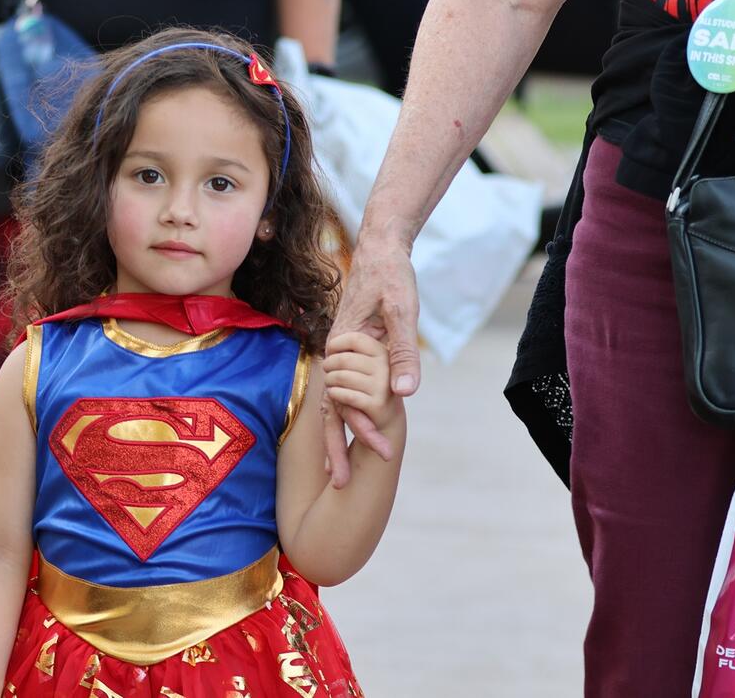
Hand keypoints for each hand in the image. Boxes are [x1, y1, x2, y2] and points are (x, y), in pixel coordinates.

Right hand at [322, 238, 418, 487]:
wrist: (380, 250)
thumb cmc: (391, 277)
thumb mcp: (402, 312)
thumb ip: (403, 353)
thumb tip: (404, 395)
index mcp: (342, 348)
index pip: (347, 402)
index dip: (361, 432)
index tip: (380, 456)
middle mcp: (334, 357)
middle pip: (330, 411)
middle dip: (338, 448)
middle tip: (344, 485)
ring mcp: (338, 357)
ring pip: (332, 405)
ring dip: (339, 437)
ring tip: (341, 471)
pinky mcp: (347, 355)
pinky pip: (341, 392)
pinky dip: (344, 416)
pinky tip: (352, 435)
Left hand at [324, 333, 402, 433]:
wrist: (388, 419)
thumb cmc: (371, 389)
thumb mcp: (368, 366)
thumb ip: (354, 353)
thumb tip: (330, 346)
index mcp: (384, 353)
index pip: (355, 339)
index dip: (336, 344)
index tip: (330, 353)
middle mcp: (386, 367)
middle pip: (344, 359)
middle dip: (329, 365)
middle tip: (327, 372)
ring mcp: (383, 385)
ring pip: (342, 377)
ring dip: (329, 380)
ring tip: (330, 384)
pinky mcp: (377, 404)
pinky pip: (346, 395)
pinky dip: (335, 394)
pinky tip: (334, 394)